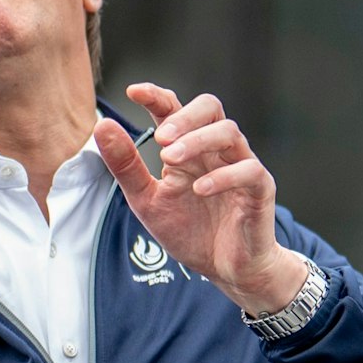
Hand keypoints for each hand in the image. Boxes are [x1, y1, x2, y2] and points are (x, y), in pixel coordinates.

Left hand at [94, 83, 307, 315]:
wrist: (225, 269)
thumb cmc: (189, 230)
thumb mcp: (147, 199)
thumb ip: (126, 166)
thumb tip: (102, 126)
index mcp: (188, 147)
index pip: (174, 108)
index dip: (156, 96)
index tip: (132, 92)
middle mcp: (215, 150)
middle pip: (210, 106)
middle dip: (183, 116)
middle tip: (160, 138)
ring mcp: (240, 165)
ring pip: (229, 131)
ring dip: (198, 140)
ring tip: (170, 160)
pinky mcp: (260, 189)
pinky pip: (249, 170)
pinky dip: (223, 176)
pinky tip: (199, 189)